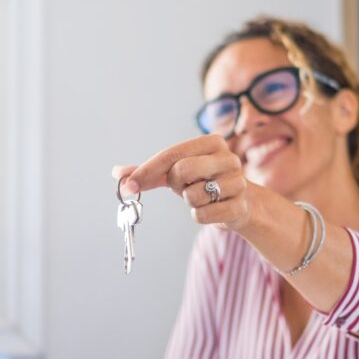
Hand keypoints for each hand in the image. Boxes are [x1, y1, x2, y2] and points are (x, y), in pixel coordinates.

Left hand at [112, 134, 252, 230]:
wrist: (241, 203)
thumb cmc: (203, 181)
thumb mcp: (176, 172)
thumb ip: (148, 172)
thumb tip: (117, 173)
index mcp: (212, 142)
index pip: (172, 154)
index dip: (147, 170)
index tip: (128, 185)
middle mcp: (228, 158)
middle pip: (181, 171)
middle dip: (175, 184)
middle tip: (184, 186)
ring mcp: (238, 183)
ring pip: (192, 196)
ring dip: (189, 201)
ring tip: (202, 196)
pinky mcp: (239, 207)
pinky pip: (202, 215)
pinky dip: (199, 216)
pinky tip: (211, 209)